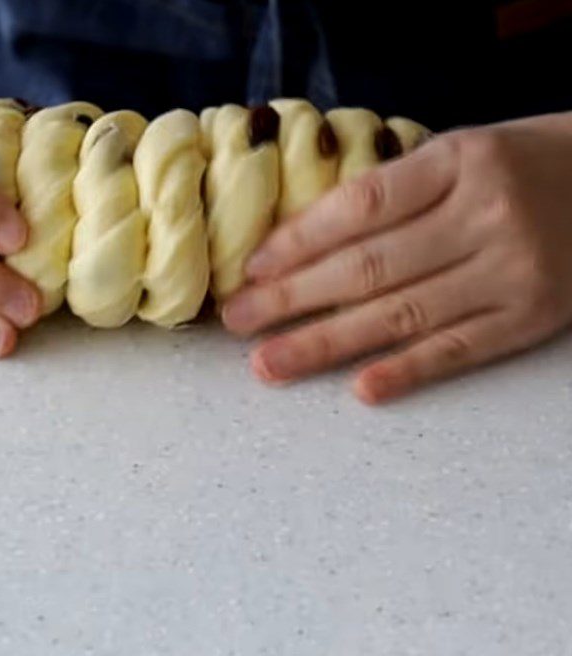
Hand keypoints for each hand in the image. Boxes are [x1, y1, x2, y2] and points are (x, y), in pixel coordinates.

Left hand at [222, 114, 571, 402]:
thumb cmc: (519, 167)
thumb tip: (301, 242)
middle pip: (370, 266)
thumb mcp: (459, 155)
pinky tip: (359, 390)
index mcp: (459, 160)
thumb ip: (394, 194)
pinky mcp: (529, 318)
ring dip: (326, 343)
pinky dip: (407, 371)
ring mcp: (510, 271)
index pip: (362, 207)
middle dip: (292, 298)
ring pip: (401, 315)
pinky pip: (459, 350)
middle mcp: (485, 215)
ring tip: (268, 364)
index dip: (299, 241)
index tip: (252, 270)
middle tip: (237, 321)